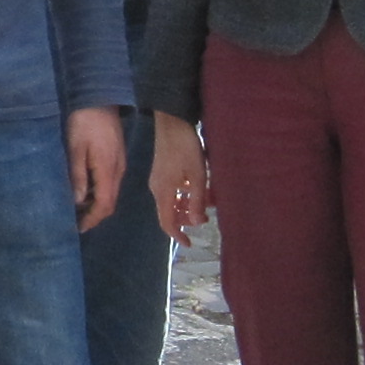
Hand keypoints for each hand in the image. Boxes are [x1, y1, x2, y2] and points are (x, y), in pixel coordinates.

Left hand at [65, 106, 125, 233]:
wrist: (100, 98)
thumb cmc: (84, 122)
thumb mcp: (75, 149)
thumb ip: (78, 176)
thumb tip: (79, 201)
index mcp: (108, 170)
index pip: (105, 204)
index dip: (93, 218)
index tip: (79, 227)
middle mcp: (118, 171)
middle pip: (110, 202)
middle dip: (95, 215)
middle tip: (77, 221)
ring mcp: (120, 164)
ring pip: (111, 193)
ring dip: (97, 204)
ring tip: (78, 209)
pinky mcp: (117, 157)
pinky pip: (111, 182)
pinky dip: (99, 192)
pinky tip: (85, 189)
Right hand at [150, 115, 210, 245]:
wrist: (172, 121)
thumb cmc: (185, 148)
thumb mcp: (197, 175)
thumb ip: (197, 200)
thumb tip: (197, 222)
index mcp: (163, 192)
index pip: (167, 222)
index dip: (178, 235)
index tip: (190, 243)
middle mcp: (157, 188)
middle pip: (169, 212)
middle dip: (186, 218)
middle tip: (204, 217)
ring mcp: (158, 178)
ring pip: (172, 200)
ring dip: (187, 205)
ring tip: (207, 201)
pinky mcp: (162, 170)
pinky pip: (172, 190)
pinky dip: (184, 193)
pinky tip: (198, 187)